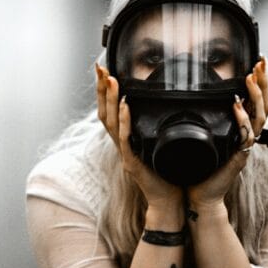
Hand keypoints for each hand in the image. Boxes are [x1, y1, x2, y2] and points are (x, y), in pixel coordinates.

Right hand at [96, 64, 183, 214]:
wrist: (166, 201)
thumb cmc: (165, 174)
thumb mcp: (154, 147)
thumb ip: (149, 130)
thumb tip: (151, 109)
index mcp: (125, 140)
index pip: (109, 111)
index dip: (105, 91)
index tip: (104, 70)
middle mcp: (121, 145)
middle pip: (104, 113)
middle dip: (102, 89)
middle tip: (100, 67)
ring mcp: (124, 153)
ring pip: (111, 123)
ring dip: (111, 99)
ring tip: (112, 80)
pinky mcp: (132, 162)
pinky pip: (126, 139)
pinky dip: (125, 121)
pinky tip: (126, 106)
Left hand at [187, 58, 267, 210]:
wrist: (202, 193)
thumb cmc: (203, 166)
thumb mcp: (208, 135)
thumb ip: (213, 117)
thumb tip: (207, 96)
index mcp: (243, 129)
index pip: (258, 101)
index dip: (261, 82)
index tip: (259, 61)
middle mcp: (248, 136)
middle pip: (265, 105)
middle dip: (264, 82)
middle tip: (261, 63)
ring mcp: (246, 147)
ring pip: (260, 118)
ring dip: (256, 96)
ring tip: (250, 78)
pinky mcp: (239, 157)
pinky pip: (245, 136)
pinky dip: (241, 119)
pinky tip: (236, 106)